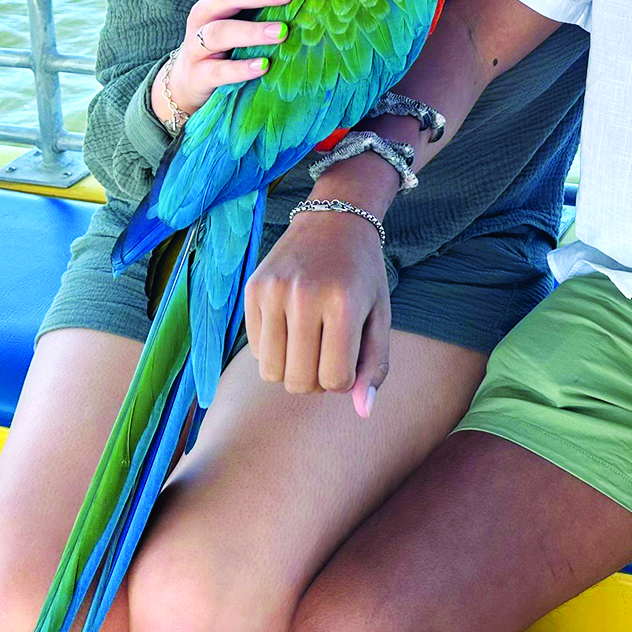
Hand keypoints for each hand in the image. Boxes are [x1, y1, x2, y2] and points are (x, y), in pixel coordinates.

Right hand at [157, 0, 297, 122]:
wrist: (190, 78)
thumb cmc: (225, 37)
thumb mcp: (241, 9)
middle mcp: (204, 14)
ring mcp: (197, 44)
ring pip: (219, 32)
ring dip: (252, 31)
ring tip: (282, 32)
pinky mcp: (198, 74)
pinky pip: (217, 70)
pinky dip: (240, 69)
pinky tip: (264, 66)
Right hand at [243, 207, 390, 417]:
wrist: (334, 219)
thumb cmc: (363, 274)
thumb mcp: (380, 315)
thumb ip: (375, 365)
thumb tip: (364, 411)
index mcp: (342, 304)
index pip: (335, 380)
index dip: (344, 379)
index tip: (349, 356)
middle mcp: (303, 297)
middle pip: (299, 382)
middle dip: (316, 380)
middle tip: (327, 352)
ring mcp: (272, 292)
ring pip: (271, 373)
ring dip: (291, 368)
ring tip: (308, 343)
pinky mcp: (251, 289)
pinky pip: (255, 349)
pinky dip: (273, 348)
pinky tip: (290, 323)